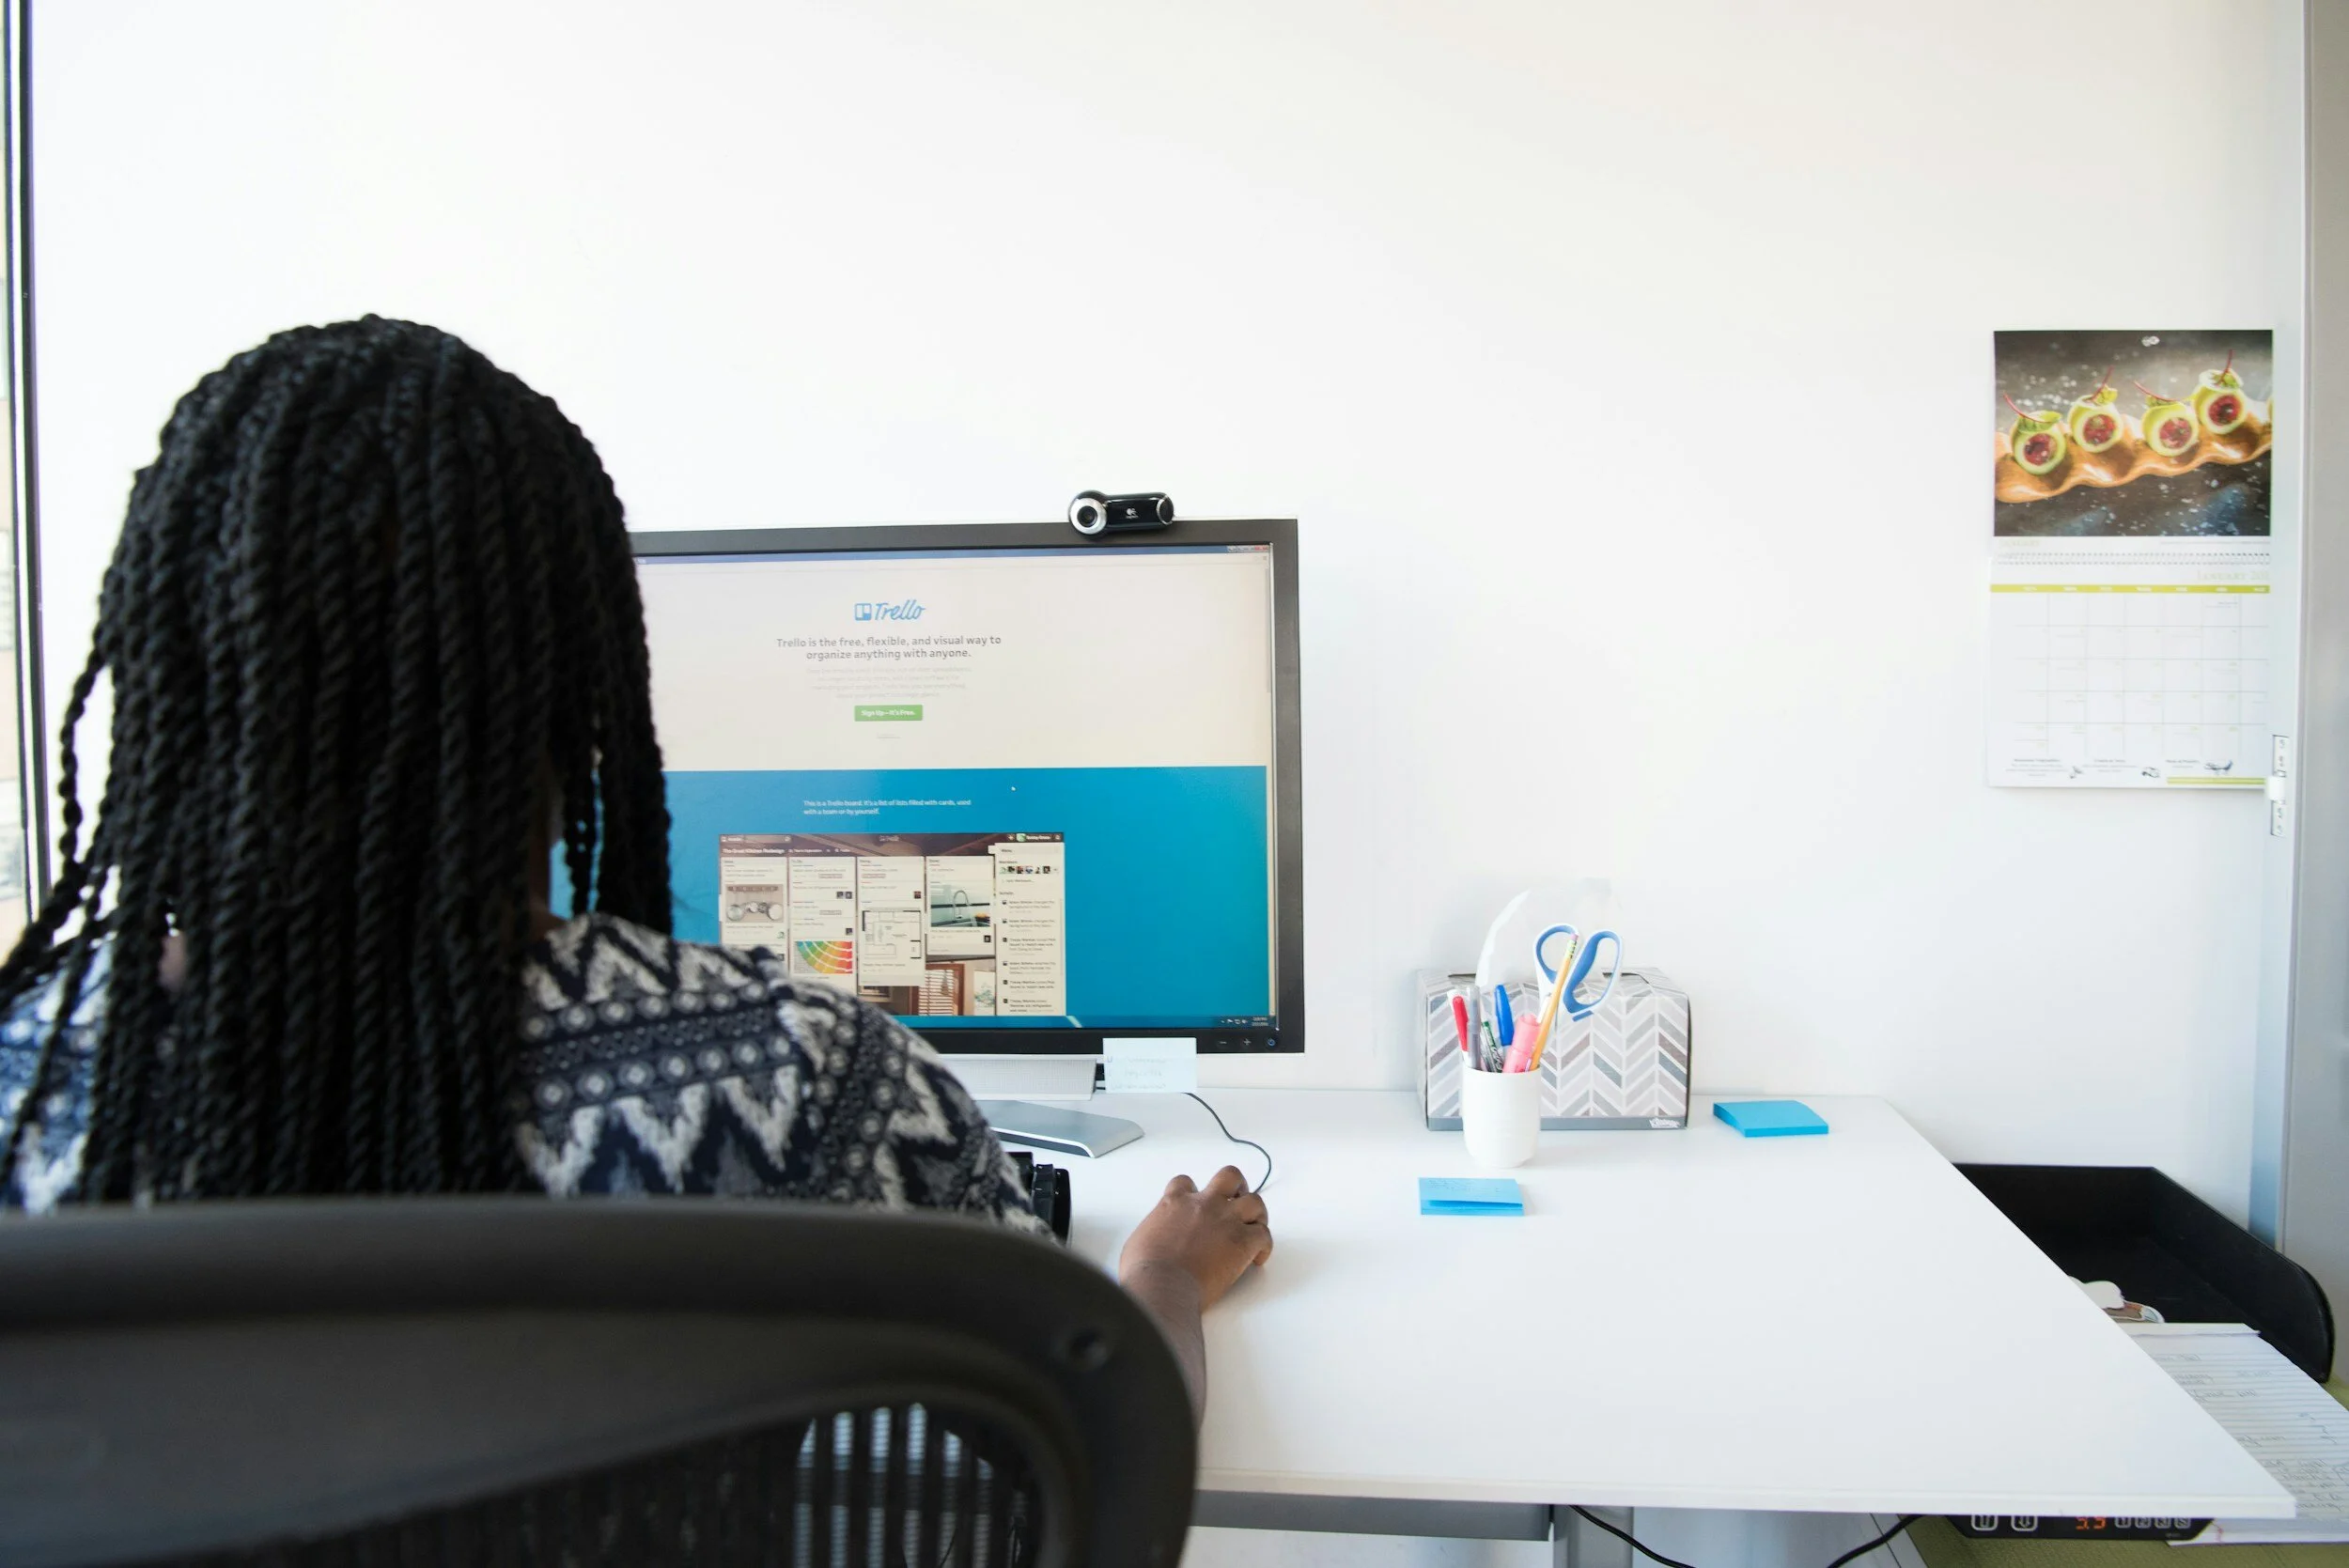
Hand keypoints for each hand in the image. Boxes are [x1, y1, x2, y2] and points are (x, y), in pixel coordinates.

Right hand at [1119, 1165, 1272, 1310]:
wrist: (1162, 1286)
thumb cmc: (1145, 1270)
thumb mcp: (1139, 1241)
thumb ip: (1154, 1232)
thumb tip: (1154, 1244)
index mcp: (1175, 1203)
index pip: (1186, 1183)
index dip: (1193, 1192)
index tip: (1196, 1203)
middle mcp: (1203, 1205)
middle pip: (1229, 1177)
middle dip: (1237, 1187)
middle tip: (1238, 1200)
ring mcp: (1226, 1221)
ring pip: (1254, 1202)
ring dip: (1257, 1214)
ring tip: (1254, 1228)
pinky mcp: (1242, 1242)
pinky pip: (1264, 1236)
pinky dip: (1264, 1246)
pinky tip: (1257, 1258)